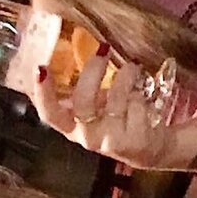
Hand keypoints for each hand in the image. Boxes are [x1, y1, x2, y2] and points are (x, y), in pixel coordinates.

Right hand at [29, 52, 178, 169]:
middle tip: (104, 49)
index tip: (41, 68)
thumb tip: (78, 51)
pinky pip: (137, 104)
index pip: (50, 114)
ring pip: (116, 97)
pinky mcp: (135, 141)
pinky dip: (143, 94)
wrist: (155, 148)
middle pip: (83, 101)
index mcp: (72, 127)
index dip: (43, 93)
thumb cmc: (122, 120)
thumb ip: (87, 89)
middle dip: (93, 70)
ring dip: (126, 76)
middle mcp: (88, 137)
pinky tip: (147, 97)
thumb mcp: (99, 107)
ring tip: (133, 68)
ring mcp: (111, 141)